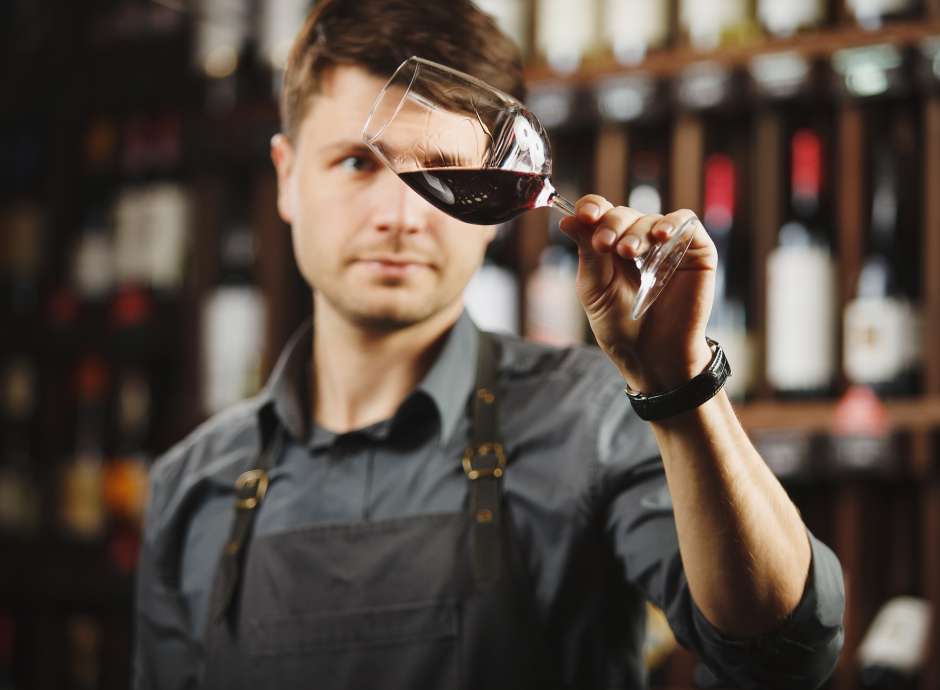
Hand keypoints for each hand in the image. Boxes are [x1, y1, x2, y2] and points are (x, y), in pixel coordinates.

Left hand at [558, 195, 717, 392]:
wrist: (652, 356)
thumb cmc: (621, 327)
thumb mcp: (595, 288)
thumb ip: (587, 251)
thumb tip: (568, 217)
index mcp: (611, 247)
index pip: (601, 214)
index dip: (592, 207)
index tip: (584, 215)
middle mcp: (640, 241)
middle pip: (624, 214)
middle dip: (612, 224)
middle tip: (605, 244)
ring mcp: (669, 245)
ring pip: (651, 219)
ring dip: (636, 231)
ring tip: (628, 252)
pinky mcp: (697, 251)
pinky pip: (686, 223)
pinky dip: (672, 224)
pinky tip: (660, 237)